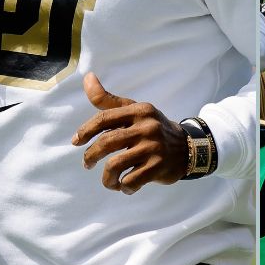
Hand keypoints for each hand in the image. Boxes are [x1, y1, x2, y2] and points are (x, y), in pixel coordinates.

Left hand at [72, 73, 189, 193]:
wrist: (188, 147)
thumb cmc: (152, 129)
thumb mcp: (134, 111)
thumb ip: (108, 100)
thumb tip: (87, 77)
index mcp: (139, 111)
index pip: (104, 118)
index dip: (85, 131)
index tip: (75, 142)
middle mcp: (147, 127)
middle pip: (107, 143)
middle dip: (91, 156)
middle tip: (87, 164)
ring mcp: (153, 147)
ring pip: (115, 165)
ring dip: (106, 178)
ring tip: (109, 180)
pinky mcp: (158, 167)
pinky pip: (131, 181)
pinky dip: (124, 187)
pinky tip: (124, 186)